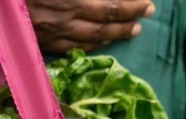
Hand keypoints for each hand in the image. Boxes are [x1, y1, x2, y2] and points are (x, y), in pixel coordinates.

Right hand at [0, 0, 155, 52]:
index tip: (148, 4)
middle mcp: (61, 18)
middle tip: (146, 16)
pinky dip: (89, 45)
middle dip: (128, 20)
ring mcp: (49, 34)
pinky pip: (70, 48)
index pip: (108, 5)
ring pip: (89, 39)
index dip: (130, 4)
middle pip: (103, 25)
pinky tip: (99, 42)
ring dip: (113, 35)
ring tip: (130, 30)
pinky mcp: (37, 42)